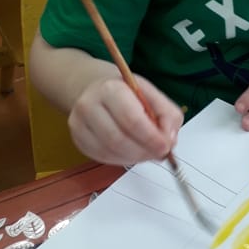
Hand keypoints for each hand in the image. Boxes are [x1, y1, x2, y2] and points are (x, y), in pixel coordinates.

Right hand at [69, 75, 183, 165]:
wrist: (95, 90)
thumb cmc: (126, 93)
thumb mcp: (151, 94)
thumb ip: (167, 115)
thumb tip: (169, 140)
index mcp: (110, 89)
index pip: (131, 119)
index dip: (150, 138)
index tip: (165, 147)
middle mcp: (89, 105)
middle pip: (118, 140)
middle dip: (143, 151)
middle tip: (158, 153)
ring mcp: (79, 124)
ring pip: (109, 152)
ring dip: (134, 157)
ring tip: (146, 151)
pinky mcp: (78, 140)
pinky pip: (102, 158)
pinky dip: (122, 159)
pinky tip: (131, 151)